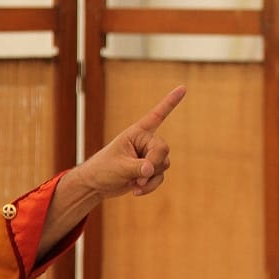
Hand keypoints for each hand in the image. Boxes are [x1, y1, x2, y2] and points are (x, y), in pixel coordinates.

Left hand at [75, 84, 185, 198]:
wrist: (95, 185)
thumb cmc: (103, 169)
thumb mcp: (119, 167)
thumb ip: (137, 168)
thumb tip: (151, 170)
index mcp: (137, 133)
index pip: (157, 115)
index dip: (171, 102)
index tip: (183, 88)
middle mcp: (145, 142)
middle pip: (163, 149)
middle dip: (154, 164)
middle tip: (140, 175)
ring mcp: (148, 156)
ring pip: (164, 164)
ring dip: (151, 178)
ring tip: (135, 183)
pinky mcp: (149, 170)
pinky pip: (160, 177)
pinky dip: (150, 186)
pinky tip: (136, 190)